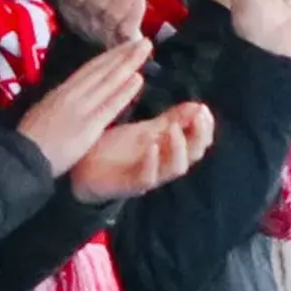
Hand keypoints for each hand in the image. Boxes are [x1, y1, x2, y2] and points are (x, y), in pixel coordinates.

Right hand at [14, 37, 151, 175]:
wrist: (23, 156)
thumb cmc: (29, 140)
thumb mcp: (42, 112)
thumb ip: (58, 103)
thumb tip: (69, 95)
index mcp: (60, 92)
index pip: (89, 69)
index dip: (109, 56)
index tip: (125, 46)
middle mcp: (72, 94)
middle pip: (101, 69)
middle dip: (123, 54)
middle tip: (142, 41)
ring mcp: (81, 108)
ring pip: (108, 81)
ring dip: (128, 64)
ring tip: (144, 50)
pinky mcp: (88, 125)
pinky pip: (110, 105)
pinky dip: (125, 91)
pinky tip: (138, 79)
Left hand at [68, 96, 215, 202]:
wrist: (84, 168)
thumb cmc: (118, 150)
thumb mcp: (145, 130)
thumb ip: (170, 120)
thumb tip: (197, 106)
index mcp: (169, 150)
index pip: (198, 141)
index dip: (205, 127)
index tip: (203, 108)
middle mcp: (164, 164)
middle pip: (193, 155)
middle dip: (199, 135)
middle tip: (198, 116)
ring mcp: (149, 176)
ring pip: (175, 168)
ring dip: (178, 148)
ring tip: (174, 128)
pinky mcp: (130, 184)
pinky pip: (147, 178)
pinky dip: (152, 162)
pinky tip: (151, 145)